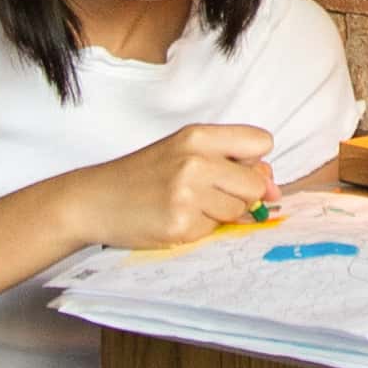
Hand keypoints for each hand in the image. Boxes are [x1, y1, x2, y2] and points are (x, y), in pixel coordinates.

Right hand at [66, 119, 281, 249]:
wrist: (94, 200)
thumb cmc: (142, 176)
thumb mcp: (182, 152)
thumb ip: (229, 161)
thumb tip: (273, 187)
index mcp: (198, 136)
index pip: (261, 142)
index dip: (253, 161)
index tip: (235, 170)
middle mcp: (195, 161)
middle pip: (255, 183)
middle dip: (240, 195)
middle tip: (206, 195)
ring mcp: (188, 194)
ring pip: (239, 211)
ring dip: (220, 215)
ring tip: (186, 206)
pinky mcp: (180, 225)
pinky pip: (214, 231)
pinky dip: (200, 230)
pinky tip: (175, 220)